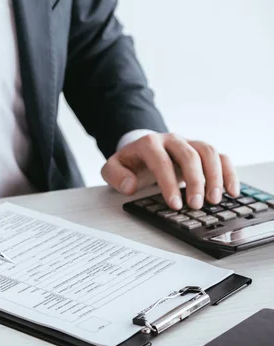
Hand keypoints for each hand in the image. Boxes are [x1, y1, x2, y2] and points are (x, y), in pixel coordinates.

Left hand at [101, 133, 240, 209]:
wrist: (140, 149)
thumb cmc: (130, 163)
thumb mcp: (112, 168)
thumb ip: (115, 175)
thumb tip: (129, 186)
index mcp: (148, 143)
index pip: (161, 161)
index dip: (169, 183)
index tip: (175, 205)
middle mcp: (171, 140)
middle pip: (189, 155)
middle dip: (195, 181)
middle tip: (196, 205)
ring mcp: (188, 143)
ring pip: (208, 152)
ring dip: (215, 176)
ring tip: (215, 200)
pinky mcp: (201, 150)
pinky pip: (221, 157)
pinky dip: (229, 173)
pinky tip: (232, 192)